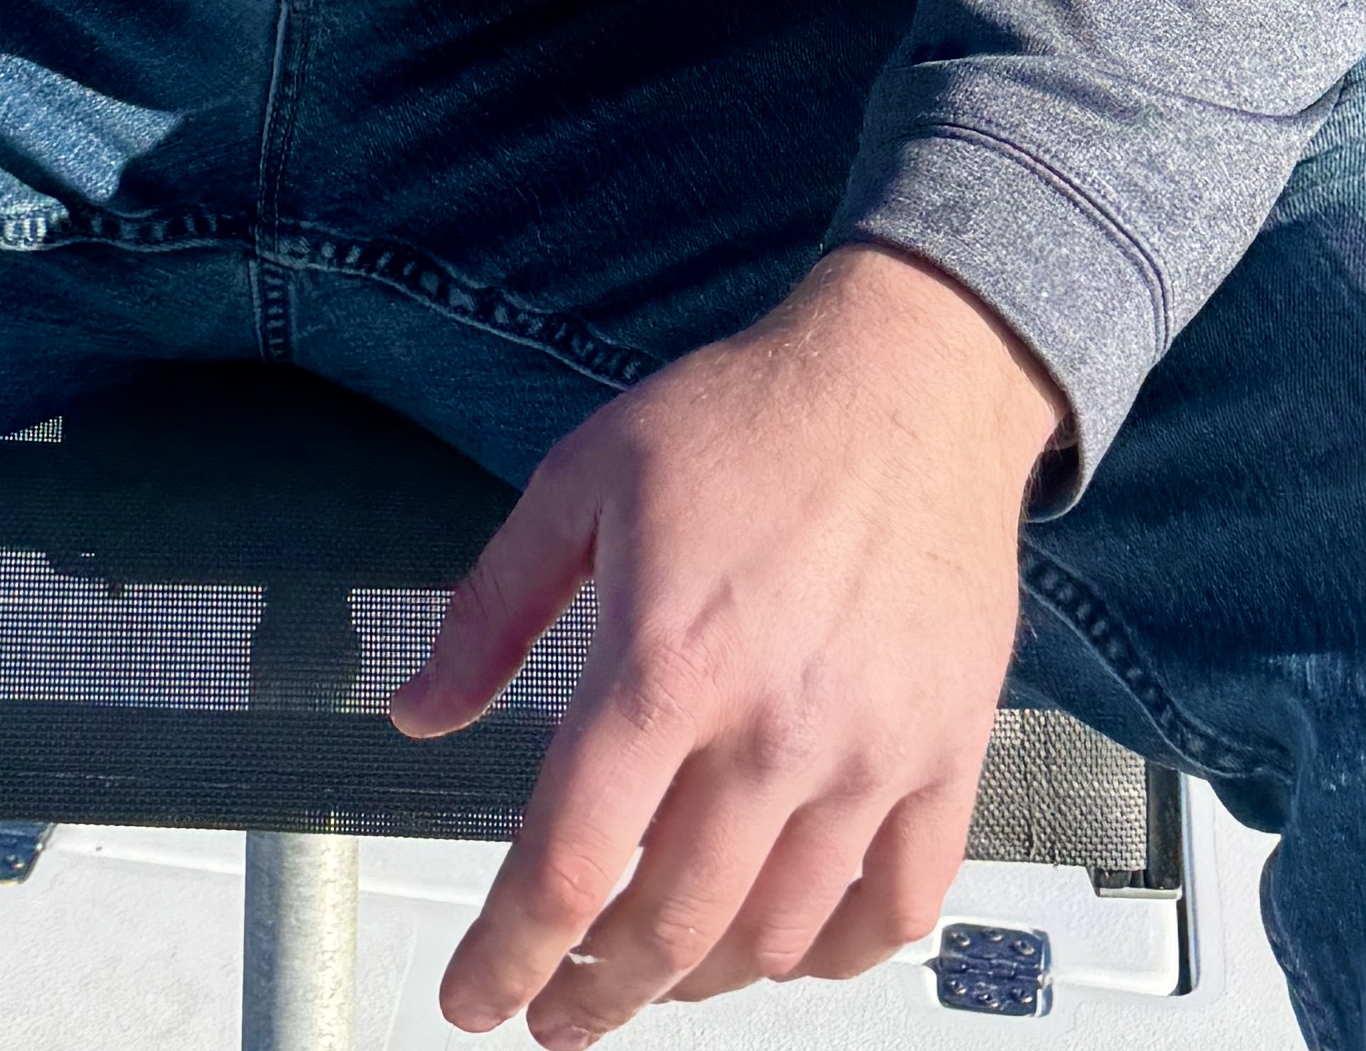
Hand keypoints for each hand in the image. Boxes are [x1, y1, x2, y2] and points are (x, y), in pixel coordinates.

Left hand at [390, 248, 1064, 1036]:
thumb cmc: (746, 419)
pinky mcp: (948, 755)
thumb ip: (490, 611)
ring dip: (697, 978)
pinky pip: (896, 910)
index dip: (507, 952)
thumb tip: (417, 714)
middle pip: (667, 926)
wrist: (907, 377)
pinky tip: (782, 947)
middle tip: (557, 1005)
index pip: (569, 862)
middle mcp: (773, 726)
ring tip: (651, 969)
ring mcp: (871, 753)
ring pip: (774, 938)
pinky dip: (831, 956)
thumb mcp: (578, 481)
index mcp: (667, 661)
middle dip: (594, 990)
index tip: (475, 997)